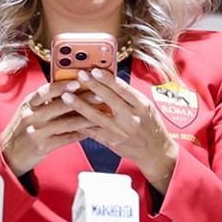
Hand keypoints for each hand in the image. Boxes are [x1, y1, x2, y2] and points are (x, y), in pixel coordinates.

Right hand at [0, 79, 98, 176]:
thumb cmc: (22, 129)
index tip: (77, 81)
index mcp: (29, 104)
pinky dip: (80, 134)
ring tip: (101, 113)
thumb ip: (44, 102)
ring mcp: (37, 132)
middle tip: (99, 94)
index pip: (45, 91)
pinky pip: (66, 138)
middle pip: (59, 105)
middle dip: (82, 99)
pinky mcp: (43, 146)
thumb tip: (69, 89)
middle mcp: (31, 116)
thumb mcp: (28, 111)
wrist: (9, 153)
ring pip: (66, 122)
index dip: (62, 86)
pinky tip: (91, 131)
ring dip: (86, 117)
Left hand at [64, 67, 178, 192]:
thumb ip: (129, 95)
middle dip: (93, 85)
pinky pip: (92, 131)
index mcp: (141, 106)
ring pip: (96, 116)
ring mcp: (119, 132)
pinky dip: (80, 122)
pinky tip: (69, 115)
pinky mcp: (110, 142)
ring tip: (66, 95)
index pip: (122, 89)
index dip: (107, 78)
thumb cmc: (150, 126)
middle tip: (80, 75)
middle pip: (109, 99)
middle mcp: (131, 118)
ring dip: (79, 105)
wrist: (155, 152)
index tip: (95, 69)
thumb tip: (108, 79)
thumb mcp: (146, 107)